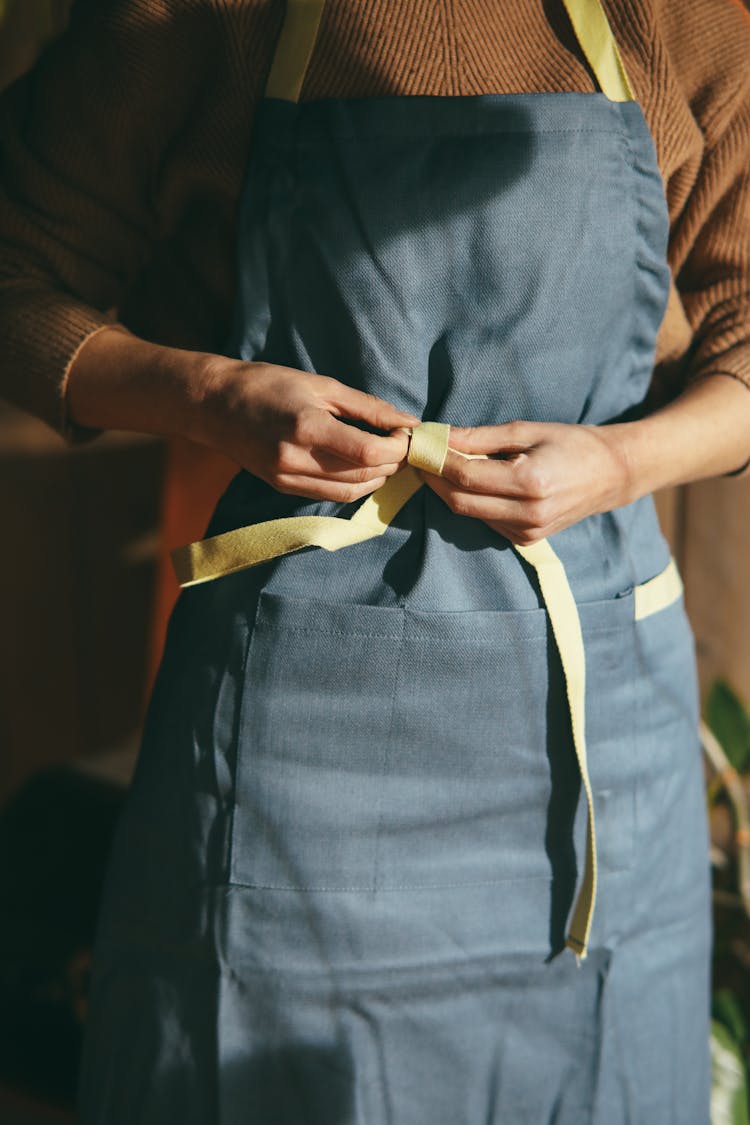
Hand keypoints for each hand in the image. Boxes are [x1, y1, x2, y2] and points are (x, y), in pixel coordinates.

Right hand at [195, 357, 419, 501]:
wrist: (216, 405)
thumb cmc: (270, 385)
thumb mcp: (321, 386)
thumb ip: (367, 408)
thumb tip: (406, 422)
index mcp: (307, 427)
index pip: (368, 452)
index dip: (397, 448)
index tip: (405, 434)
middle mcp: (296, 459)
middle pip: (363, 474)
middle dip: (392, 463)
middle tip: (402, 445)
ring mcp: (287, 478)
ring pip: (350, 491)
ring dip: (377, 478)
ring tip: (387, 458)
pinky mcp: (283, 488)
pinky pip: (330, 494)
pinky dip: (355, 485)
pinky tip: (363, 468)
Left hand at [415, 420, 631, 543]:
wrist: (612, 475)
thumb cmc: (572, 443)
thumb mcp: (527, 431)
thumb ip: (480, 438)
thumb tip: (438, 436)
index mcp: (530, 483)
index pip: (465, 476)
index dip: (435, 461)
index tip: (417, 444)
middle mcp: (527, 514)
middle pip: (459, 500)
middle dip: (433, 478)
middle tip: (417, 456)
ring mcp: (527, 532)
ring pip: (469, 512)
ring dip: (448, 490)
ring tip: (438, 464)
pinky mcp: (526, 539)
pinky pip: (485, 520)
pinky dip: (471, 500)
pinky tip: (469, 481)